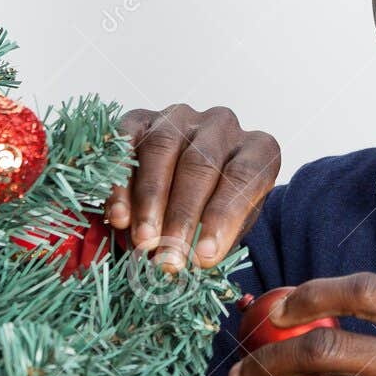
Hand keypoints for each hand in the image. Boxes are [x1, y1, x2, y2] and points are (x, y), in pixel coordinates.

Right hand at [105, 105, 280, 270]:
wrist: (185, 187)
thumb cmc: (214, 210)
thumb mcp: (227, 227)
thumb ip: (214, 239)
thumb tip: (194, 259)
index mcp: (257, 149)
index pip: (244, 177)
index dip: (223, 217)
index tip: (204, 255)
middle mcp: (221, 125)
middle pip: (200, 163)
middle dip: (181, 215)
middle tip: (167, 255)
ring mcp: (179, 116)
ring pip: (162, 148)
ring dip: (149, 200)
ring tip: (142, 239)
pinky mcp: (140, 118)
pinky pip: (127, 142)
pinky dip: (120, 182)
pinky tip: (118, 215)